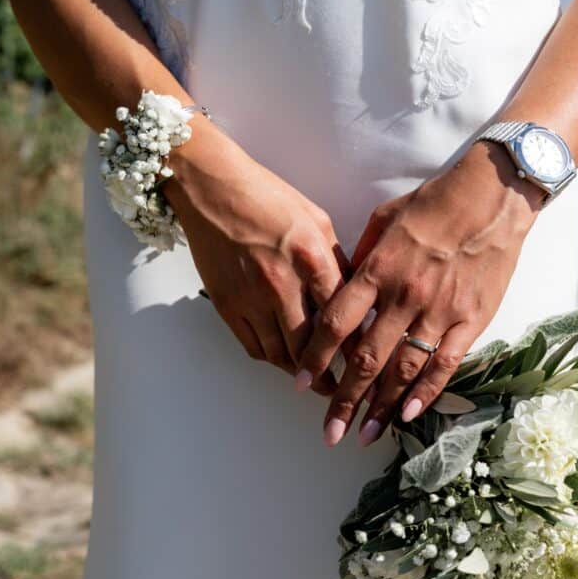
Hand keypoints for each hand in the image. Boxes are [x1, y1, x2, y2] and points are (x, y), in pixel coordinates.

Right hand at [165, 122, 346, 388]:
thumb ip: (335, 260)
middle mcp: (281, 282)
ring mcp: (250, 297)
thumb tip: (354, 295)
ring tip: (315, 384)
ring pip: (281, 354)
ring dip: (299, 374)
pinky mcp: (226, 305)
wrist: (210, 188)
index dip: (356, 345)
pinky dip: (272, 360)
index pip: (341, 315)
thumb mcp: (316, 220)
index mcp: (310, 257)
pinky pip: (253, 346)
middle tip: (342, 390)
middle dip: (329, 375)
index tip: (367, 362)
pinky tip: (284, 362)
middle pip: (310, 346)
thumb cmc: (266, 197)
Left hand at [297, 140, 544, 443]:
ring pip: (403, 370)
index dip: (315, 357)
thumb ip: (361, 260)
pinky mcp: (471, 319)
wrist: (491, 195)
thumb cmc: (433, 203)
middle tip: (329, 432)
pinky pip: (445, 364)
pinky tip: (407, 416)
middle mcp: (404, 296)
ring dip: (381, 407)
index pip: (336, 323)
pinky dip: (425, 393)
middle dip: (344, 401)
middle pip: (366, 359)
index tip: (301, 383)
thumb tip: (340, 290)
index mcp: (377, 270)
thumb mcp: (382, 220)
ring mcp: (439, 311)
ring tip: (364, 435)